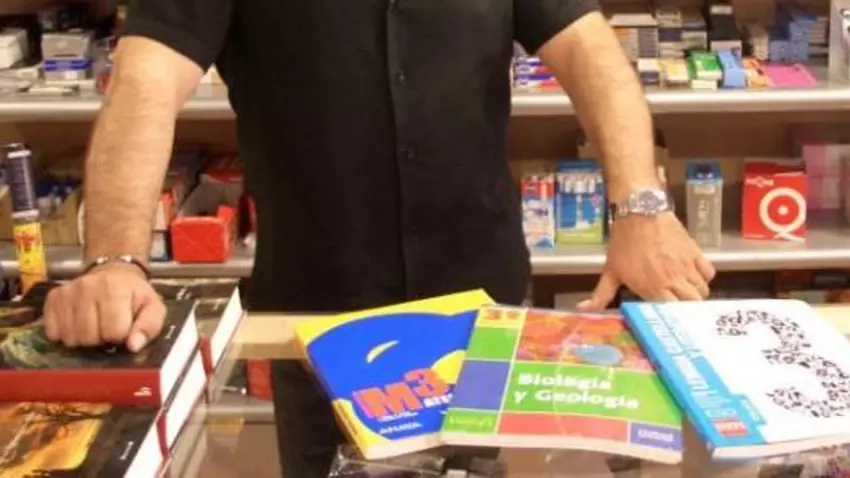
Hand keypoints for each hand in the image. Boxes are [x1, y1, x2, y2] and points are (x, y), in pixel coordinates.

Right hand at [43, 263, 165, 352]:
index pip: (113, 331)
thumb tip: (133, 346)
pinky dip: (66, 334)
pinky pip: (53, 332)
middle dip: (101, 339)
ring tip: (94, 325)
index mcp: (115, 289)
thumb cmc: (134, 295)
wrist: (114, 274)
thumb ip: (148, 327)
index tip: (123, 327)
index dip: (120, 335)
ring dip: (84, 339)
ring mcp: (67, 293)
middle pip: (88, 337)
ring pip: (70, 338)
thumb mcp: (152, 308)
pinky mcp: (53, 299)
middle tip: (107, 327)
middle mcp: (87, 288)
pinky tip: (79, 324)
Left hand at [579, 212, 715, 308]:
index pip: (672, 312)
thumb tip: (584, 309)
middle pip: (692, 304)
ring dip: (695, 294)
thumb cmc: (623, 242)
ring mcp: (686, 266)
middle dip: (687, 308)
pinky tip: (693, 275)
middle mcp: (672, 279)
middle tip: (680, 305)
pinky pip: (708, 272)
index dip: (672, 316)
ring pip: (702, 290)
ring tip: (685, 291)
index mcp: (652, 287)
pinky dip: (704, 277)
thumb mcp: (610, 270)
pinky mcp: (695, 252)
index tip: (669, 316)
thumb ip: (601, 294)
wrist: (639, 211)